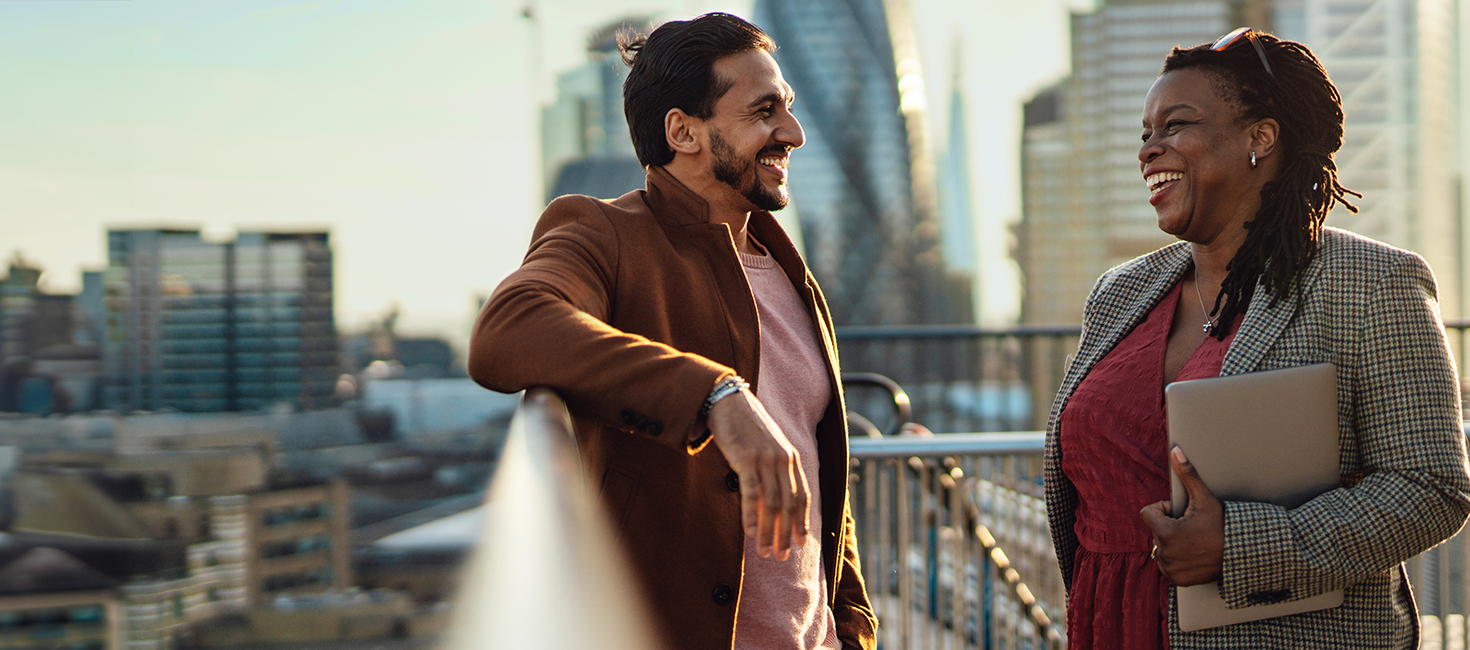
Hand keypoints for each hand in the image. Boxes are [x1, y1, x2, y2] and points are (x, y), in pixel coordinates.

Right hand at [706, 386, 809, 560]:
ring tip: (766, 552)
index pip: (802, 496)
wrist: (727, 400)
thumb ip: (775, 467)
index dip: (802, 521)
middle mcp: (783, 460)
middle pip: (789, 505)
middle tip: (782, 556)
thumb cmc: (745, 425)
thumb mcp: (768, 445)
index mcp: (791, 458)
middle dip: (787, 534)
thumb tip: (775, 494)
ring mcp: (765, 460)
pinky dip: (752, 517)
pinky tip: (751, 534)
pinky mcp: (746, 459)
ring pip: (772, 504)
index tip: (801, 543)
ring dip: (770, 532)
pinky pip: (752, 494)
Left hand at [1140, 446, 1223, 585]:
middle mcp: (1164, 552)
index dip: (1163, 510)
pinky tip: (1193, 554)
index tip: (1180, 513)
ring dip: (1171, 543)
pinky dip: (1176, 560)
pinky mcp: (1177, 579)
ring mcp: (1170, 568)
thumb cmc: (1223, 526)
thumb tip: (1175, 451)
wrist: (1241, 554)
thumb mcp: (1204, 499)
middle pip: (1155, 530)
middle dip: (1169, 527)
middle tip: (1192, 528)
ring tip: (1193, 542)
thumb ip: (1187, 474)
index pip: (1147, 513)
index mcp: (1165, 532)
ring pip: (1160, 548)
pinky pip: (1167, 565)